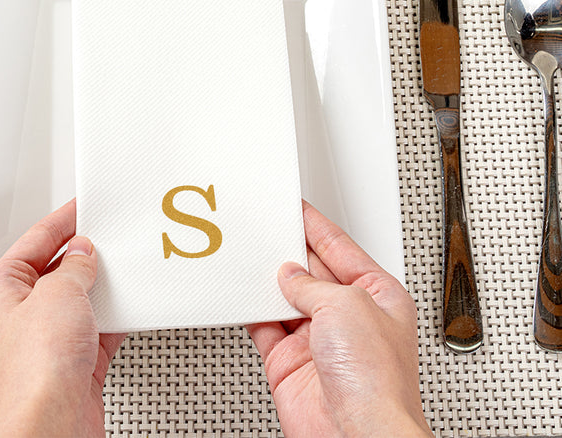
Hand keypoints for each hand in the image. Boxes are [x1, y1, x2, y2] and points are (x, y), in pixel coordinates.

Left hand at [0, 199, 124, 437]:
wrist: (54, 424)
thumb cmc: (37, 370)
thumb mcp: (59, 293)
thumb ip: (75, 264)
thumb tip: (84, 251)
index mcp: (3, 287)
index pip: (37, 239)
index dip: (64, 219)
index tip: (85, 205)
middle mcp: (22, 311)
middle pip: (58, 266)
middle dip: (85, 253)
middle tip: (110, 234)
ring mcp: (48, 335)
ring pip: (80, 295)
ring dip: (102, 284)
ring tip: (123, 266)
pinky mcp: (72, 357)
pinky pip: (97, 322)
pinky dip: (114, 313)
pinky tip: (129, 303)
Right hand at [247, 200, 432, 437]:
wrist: (355, 435)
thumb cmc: (376, 381)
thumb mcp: (346, 306)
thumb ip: (310, 285)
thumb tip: (288, 276)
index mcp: (377, 296)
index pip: (341, 249)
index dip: (316, 226)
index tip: (297, 208)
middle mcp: (349, 317)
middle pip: (312, 271)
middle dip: (290, 251)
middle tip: (268, 228)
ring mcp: (318, 340)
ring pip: (286, 297)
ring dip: (269, 281)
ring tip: (251, 257)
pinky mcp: (290, 360)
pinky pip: (265, 325)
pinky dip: (253, 309)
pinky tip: (245, 294)